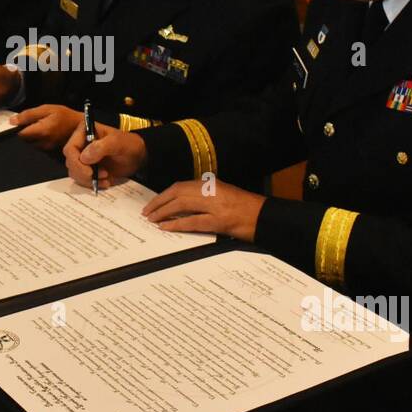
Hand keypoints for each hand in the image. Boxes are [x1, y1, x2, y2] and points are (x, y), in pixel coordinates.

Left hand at [10, 105, 83, 150]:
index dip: (20, 127)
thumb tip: (12, 121)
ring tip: (43, 129)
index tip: (26, 122)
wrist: (80, 127)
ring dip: (33, 137)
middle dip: (27, 132)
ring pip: (31, 144)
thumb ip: (28, 115)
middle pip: (25, 140)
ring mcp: (46, 150)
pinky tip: (46, 135)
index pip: (20, 134)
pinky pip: (38, 147)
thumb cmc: (64, 115)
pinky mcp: (49, 153)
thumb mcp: (47, 109)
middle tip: (37, 124)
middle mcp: (42, 143)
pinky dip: (39, 141)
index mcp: (41, 131)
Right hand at [62, 122, 146, 187]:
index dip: (76, 162)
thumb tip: (84, 157)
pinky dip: (92, 184)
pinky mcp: (87, 168)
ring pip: (75, 173)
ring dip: (88, 180)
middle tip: (102, 175)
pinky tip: (106, 182)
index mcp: (84, 132)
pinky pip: (82, 179)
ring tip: (106, 178)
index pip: (70, 149)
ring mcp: (83, 157)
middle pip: (70, 163)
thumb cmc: (128, 145)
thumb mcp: (117, 143)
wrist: (137, 156)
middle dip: (84, 173)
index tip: (90, 172)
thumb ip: (101, 147)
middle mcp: (81, 144)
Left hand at [141, 180, 265, 240]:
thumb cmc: (247, 209)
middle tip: (147, 212)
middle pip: (177, 192)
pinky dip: (176, 223)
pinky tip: (165, 227)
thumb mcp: (225, 196)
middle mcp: (212, 191)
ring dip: (163, 212)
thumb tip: (186, 203)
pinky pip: (192, 221)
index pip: (182, 186)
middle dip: (159, 202)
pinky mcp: (219, 221)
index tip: (154, 202)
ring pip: (181, 204)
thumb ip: (207, 196)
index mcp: (212, 185)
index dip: (165, 194)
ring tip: (152, 219)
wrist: (265, 216)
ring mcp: (215, 205)